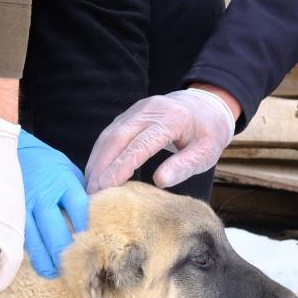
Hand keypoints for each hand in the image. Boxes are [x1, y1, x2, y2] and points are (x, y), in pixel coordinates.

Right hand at [18, 131, 89, 278]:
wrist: (10, 148)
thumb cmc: (46, 164)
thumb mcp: (69, 172)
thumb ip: (80, 194)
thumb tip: (97, 220)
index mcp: (64, 182)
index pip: (80, 213)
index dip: (87, 234)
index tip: (94, 251)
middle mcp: (43, 195)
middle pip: (57, 233)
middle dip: (66, 256)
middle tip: (75, 273)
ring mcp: (22, 206)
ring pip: (34, 241)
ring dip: (44, 260)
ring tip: (52, 273)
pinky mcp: (7, 214)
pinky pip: (18, 238)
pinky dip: (27, 252)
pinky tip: (32, 262)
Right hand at [85, 86, 238, 190]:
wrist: (207, 104)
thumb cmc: (208, 132)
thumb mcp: (206, 151)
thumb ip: (184, 165)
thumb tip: (160, 181)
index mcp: (171, 119)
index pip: (140, 145)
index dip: (120, 167)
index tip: (106, 188)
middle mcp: (150, 110)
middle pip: (117, 138)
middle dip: (101, 167)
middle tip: (90, 193)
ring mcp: (137, 109)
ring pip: (109, 135)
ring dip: (97, 161)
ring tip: (89, 186)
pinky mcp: (130, 113)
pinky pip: (110, 133)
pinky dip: (100, 153)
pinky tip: (95, 171)